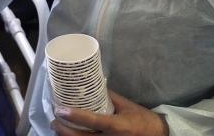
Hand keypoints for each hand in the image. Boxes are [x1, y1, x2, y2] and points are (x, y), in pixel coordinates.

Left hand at [52, 90, 168, 135]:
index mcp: (118, 126)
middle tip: (54, 120)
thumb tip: (90, 83)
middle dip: (63, 130)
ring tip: (58, 127)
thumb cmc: (142, 119)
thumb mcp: (127, 106)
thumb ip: (108, 96)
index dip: (74, 116)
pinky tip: (70, 135)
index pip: (92, 121)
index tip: (59, 109)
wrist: (159, 135)